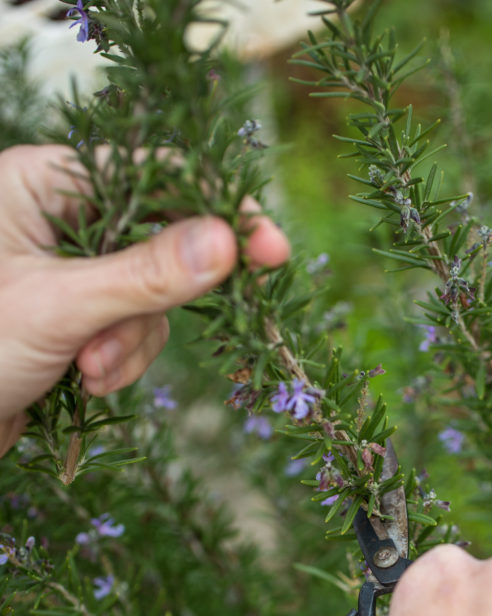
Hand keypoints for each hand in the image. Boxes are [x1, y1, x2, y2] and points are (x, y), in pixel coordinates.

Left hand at [0, 144, 289, 453]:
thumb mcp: (58, 309)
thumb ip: (144, 275)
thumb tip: (228, 241)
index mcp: (43, 183)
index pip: (151, 176)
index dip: (216, 210)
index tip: (268, 251)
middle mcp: (60, 217)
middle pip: (159, 243)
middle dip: (150, 306)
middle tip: (122, 341)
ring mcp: (73, 268)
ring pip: (151, 298)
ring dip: (131, 344)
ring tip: (87, 372)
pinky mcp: (80, 315)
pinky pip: (135, 329)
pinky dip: (122, 360)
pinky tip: (85, 382)